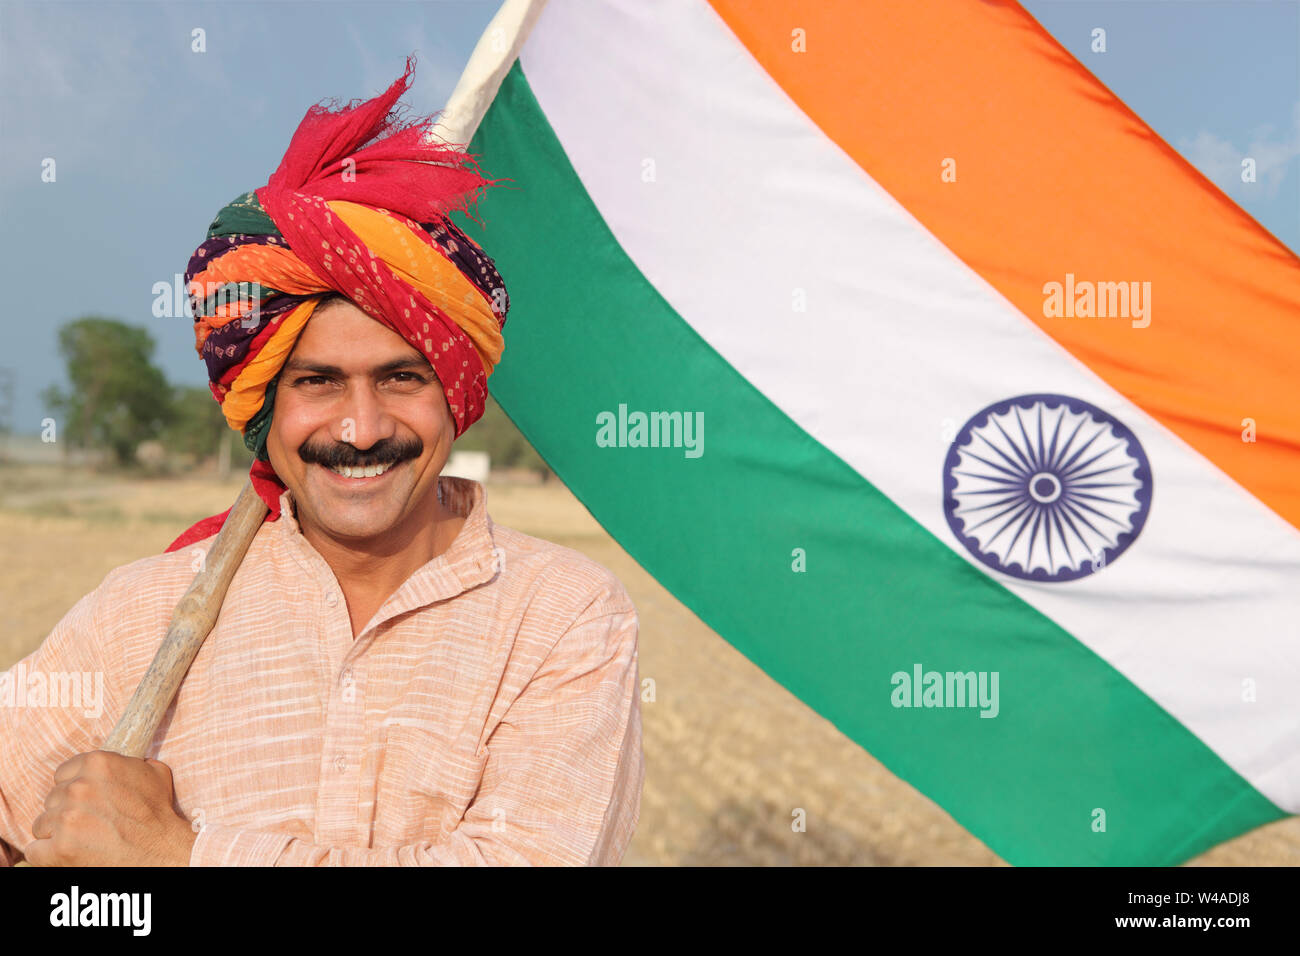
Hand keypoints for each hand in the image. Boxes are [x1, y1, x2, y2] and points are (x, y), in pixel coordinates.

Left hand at [24, 751, 196, 866]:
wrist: (162, 851)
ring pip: (41, 824)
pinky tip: (67, 853)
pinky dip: (48, 855)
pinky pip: (34, 850)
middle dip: (66, 811)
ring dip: (56, 833)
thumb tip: (125, 761)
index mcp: (98, 763)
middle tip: (89, 823)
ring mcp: (66, 818)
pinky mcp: (59, 848)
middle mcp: (78, 787)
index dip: (73, 787)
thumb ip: (131, 763)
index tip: (85, 801)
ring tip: (81, 840)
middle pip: (51, 799)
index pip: (62, 774)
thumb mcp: (154, 774)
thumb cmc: (158, 813)